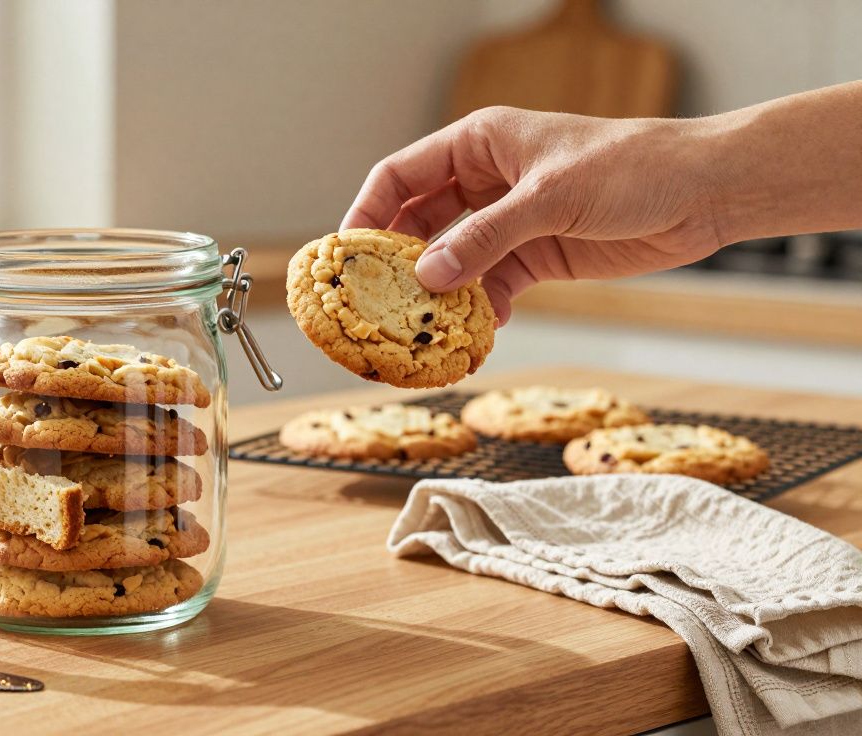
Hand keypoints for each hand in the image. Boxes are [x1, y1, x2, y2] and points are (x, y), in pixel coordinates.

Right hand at [340, 107, 724, 324]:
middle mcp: (486, 181)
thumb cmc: (632, 166)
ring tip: (420, 328)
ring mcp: (510, 221)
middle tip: (373, 303)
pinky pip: (491, 286)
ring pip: (453, 260)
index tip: (346, 256)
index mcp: (479, 144)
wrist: (703, 192)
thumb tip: (429, 277)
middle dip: (397, 264)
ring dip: (439, 294)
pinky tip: (476, 332)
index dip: (368, 214)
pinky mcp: (536, 255)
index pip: (400, 176)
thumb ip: (485, 238)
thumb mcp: (549, 198)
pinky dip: (481, 309)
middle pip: (419, 224)